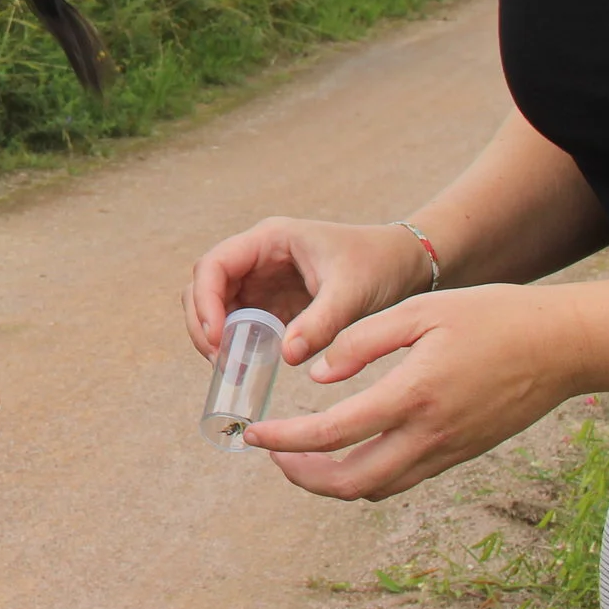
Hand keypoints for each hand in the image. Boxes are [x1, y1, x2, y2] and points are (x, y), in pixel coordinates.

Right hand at [186, 217, 430, 368]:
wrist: (404, 265)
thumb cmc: (378, 265)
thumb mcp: (352, 292)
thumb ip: (320, 323)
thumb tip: (285, 356)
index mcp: (270, 240)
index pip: (215, 265)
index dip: (206, 301)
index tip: (217, 336)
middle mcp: (258, 257)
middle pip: (206, 286)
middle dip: (204, 323)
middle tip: (218, 360)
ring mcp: (262, 280)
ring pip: (218, 306)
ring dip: (216, 336)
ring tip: (229, 368)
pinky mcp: (273, 302)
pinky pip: (241, 322)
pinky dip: (237, 344)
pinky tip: (246, 366)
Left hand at [243, 283, 585, 500]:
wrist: (562, 345)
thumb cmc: (491, 316)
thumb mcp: (419, 311)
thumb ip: (362, 342)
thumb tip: (318, 377)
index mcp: (411, 396)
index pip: (332, 434)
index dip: (285, 442)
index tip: (254, 434)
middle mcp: (428, 435)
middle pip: (350, 482)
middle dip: (302, 475)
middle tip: (272, 452)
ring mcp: (447, 451)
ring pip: (376, 488)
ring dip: (332, 480)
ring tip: (303, 454)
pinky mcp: (461, 454)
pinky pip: (403, 479)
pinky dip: (366, 474)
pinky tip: (350, 448)